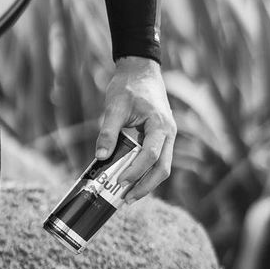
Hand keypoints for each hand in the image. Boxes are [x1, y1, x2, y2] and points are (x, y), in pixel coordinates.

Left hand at [95, 55, 175, 202]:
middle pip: (163, 168)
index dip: (136, 171)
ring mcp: (168, 136)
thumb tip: (100, 157)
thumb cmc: (128, 86)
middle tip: (127, 199)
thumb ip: (108, 131)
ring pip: (162, 167)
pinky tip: (132, 178)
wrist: (140, 70)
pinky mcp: (161, 137)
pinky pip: (158, 159)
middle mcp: (169, 133)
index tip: (120, 181)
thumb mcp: (114, 106)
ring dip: (147, 182)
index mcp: (160, 124)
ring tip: (128, 194)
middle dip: (145, 186)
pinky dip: (146, 171)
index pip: (151, 155)